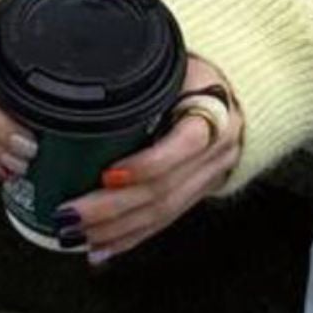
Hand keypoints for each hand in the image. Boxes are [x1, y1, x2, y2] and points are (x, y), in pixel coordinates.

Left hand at [56, 52, 243, 267]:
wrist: (241, 88)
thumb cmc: (196, 70)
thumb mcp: (176, 63)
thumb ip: (142, 76)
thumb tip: (84, 78)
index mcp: (214, 108)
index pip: (186, 144)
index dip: (148, 164)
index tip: (108, 174)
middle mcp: (218, 147)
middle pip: (165, 188)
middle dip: (114, 207)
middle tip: (71, 214)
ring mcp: (211, 174)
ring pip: (163, 211)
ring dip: (117, 229)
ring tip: (78, 236)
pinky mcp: (200, 192)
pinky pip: (165, 220)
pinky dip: (131, 237)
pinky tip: (102, 249)